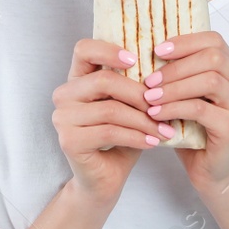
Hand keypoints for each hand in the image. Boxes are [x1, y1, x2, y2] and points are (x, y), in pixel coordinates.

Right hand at [53, 38, 171, 206]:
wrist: (104, 180)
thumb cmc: (120, 139)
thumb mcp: (129, 107)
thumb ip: (137, 86)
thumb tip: (166, 69)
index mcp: (77, 79)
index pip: (83, 49)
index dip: (109, 50)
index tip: (136, 60)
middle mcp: (64, 95)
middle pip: (103, 80)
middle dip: (139, 94)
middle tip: (164, 107)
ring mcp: (62, 118)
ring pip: (110, 109)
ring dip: (143, 120)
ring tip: (165, 130)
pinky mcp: (69, 140)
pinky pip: (110, 132)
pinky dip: (136, 137)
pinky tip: (153, 142)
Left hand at [143, 31, 228, 195]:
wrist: (208, 170)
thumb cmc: (193, 129)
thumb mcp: (185, 94)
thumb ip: (179, 71)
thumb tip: (146, 45)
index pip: (215, 41)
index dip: (186, 42)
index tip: (157, 50)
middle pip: (214, 57)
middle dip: (177, 66)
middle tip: (149, 79)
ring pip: (209, 80)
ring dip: (173, 86)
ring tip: (149, 96)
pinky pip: (200, 108)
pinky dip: (173, 107)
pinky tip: (155, 113)